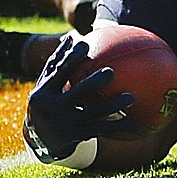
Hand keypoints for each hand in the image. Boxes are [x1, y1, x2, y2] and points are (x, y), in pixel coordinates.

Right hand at [22, 34, 136, 162]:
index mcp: (44, 91)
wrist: (41, 140)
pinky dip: (119, 126)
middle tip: (110, 72)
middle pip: (76, 93)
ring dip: (113, 105)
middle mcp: (54, 108)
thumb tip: (69, 37)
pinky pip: (102, 129)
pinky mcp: (78, 136)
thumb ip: (57, 63)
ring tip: (131, 97)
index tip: (85, 46)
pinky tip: (136, 124)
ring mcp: (66, 124)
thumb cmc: (48, 101)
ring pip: (93, 113)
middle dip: (93, 82)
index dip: (70, 59)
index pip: (58, 72)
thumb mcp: (46, 84)